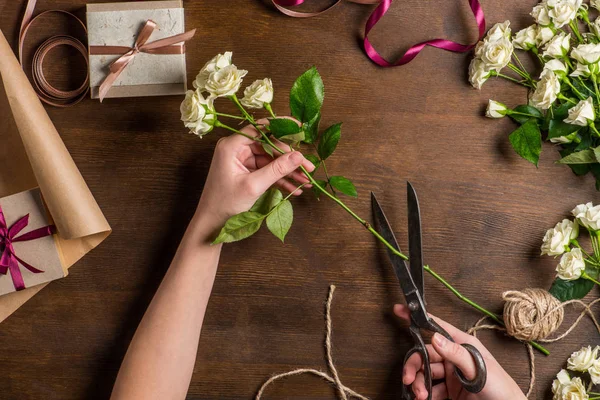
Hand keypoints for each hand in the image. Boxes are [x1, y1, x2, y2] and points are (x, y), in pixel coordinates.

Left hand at [194, 120, 314, 231]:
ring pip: (271, 160)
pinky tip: (295, 188)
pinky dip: (280, 179)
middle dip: (289, 159)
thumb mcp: (253, 186)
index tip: (299, 129)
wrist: (212, 222)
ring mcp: (242, 161)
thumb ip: (277, 169)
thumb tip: (298, 156)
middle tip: (308, 167)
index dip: (281, 127)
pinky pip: (267, 171)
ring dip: (288, 172)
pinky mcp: (246, 172)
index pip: (260, 129)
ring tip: (306, 181)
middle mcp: (236, 149)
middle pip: (269, 146)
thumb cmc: (225, 203)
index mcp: (232, 146)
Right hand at [394, 304, 525, 399]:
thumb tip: (435, 337)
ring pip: (426, 373)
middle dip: (414, 366)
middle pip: (426, 355)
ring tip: (421, 395)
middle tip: (408, 379)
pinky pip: (431, 389)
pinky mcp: (451, 391)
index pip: (436, 327)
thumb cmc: (502, 389)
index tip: (400, 310)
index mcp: (463, 345)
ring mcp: (452, 375)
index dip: (418, 318)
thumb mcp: (479, 369)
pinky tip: (425, 398)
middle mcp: (455, 358)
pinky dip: (425, 394)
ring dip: (419, 384)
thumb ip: (457, 354)